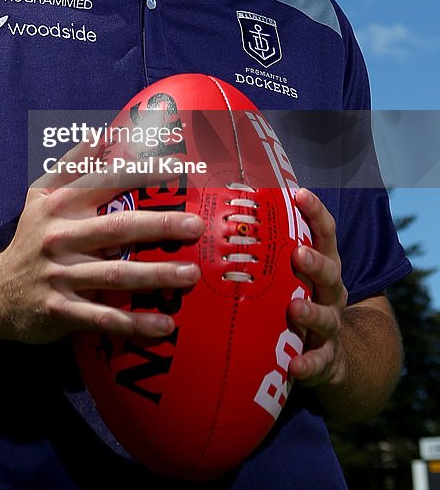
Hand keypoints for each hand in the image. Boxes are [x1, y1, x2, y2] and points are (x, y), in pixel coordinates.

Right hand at [0, 144, 203, 344]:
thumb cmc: (31, 238)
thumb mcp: (40, 195)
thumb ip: (72, 165)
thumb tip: (102, 133)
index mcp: (60, 205)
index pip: (105, 182)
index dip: (141, 173)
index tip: (176, 169)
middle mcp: (61, 238)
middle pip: (116, 229)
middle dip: (158, 225)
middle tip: (195, 226)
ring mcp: (61, 276)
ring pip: (114, 275)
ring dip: (155, 275)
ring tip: (190, 274)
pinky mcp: (61, 312)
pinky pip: (104, 317)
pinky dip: (134, 323)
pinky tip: (164, 325)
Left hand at [287, 188, 348, 387]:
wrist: (332, 354)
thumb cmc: (299, 297)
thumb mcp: (291, 272)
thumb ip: (269, 247)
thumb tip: (225, 206)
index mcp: (322, 265)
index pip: (325, 233)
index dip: (316, 212)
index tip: (301, 194)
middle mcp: (331, 292)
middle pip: (330, 272)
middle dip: (315, 262)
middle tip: (298, 254)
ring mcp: (330, 326)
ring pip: (326, 317)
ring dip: (311, 312)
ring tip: (295, 308)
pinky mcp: (325, 359)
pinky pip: (319, 363)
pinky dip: (309, 364)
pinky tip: (295, 365)